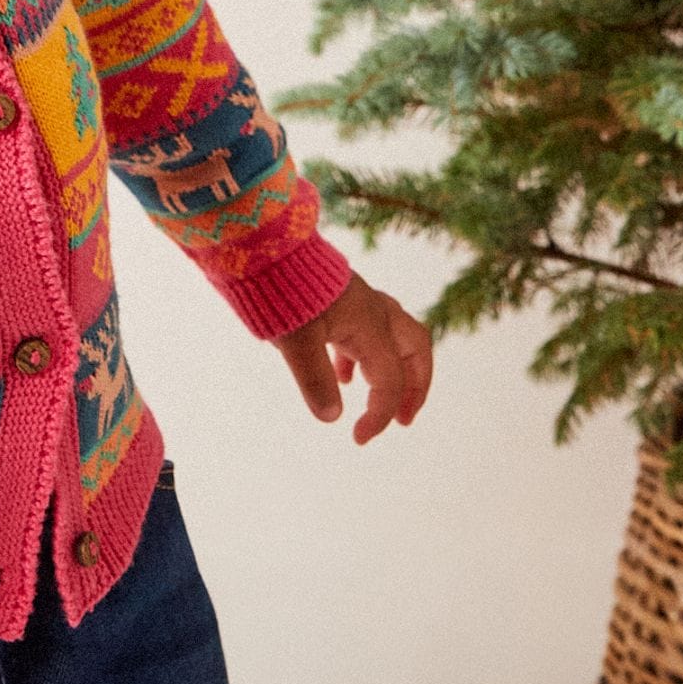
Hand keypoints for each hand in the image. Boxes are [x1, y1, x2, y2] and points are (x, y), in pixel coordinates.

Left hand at [273, 273, 432, 443]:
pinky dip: (364, 358)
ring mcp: (359, 302)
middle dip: (416, 387)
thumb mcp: (296, 341)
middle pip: (416, 350)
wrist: (266, 244)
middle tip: (403, 420)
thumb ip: (315, 380)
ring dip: (396, 372)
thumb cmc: (282, 289)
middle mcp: (374, 312)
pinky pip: (367, 331)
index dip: (380, 415)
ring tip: (379, 402)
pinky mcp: (340, 299)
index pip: (390, 380)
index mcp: (371, 325)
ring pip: (395, 339)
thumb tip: (331, 416)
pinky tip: (342, 376)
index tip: (358, 438)